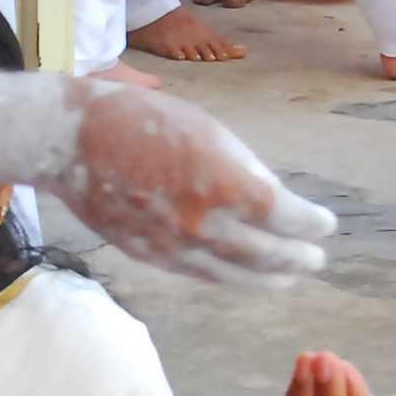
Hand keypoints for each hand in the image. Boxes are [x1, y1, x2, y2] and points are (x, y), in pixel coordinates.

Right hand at [54, 74, 337, 284]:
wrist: (70, 141)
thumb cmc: (138, 118)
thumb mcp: (204, 128)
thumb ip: (240, 165)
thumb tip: (268, 195)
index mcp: (223, 182)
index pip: (285, 217)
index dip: (311, 225)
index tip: (325, 224)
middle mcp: (203, 223)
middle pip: (266, 254)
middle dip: (297, 259)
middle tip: (316, 260)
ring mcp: (174, 246)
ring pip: (233, 275)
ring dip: (268, 278)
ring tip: (288, 278)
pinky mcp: (150, 256)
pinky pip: (199, 274)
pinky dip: (227, 278)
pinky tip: (240, 276)